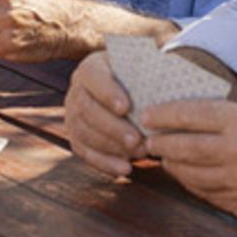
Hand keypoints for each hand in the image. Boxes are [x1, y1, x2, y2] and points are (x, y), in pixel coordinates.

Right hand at [66, 51, 144, 175]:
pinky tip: (125, 169)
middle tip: (137, 140)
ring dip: (111, 146)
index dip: (106, 92)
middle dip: (112, 127)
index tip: (126, 107)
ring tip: (139, 154)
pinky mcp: (76, 137)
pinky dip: (104, 163)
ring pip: (84, 133)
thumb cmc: (141, 79)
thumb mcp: (143, 67)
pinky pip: (84, 152)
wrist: (131, 93)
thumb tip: (164, 70)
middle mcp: (76, 90)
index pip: (92, 77)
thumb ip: (149, 68)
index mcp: (91, 68)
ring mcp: (73, 115)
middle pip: (86, 109)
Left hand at [142, 100, 236, 223]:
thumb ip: (227, 116)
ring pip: (189, 175)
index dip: (165, 114)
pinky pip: (205, 194)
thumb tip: (186, 115)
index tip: (148, 114)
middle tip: (147, 137)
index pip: (193, 115)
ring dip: (172, 164)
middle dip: (160, 142)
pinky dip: (191, 183)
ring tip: (164, 155)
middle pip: (183, 148)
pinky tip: (187, 174)